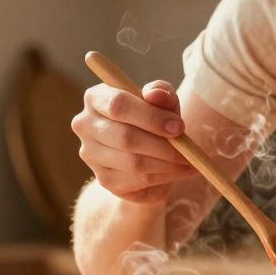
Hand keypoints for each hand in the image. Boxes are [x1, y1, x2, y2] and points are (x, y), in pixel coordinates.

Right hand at [71, 80, 197, 204]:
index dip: (151, 117)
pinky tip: (178, 172)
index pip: (118, 105)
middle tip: (189, 150)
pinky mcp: (103, 179)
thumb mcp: (162, 102)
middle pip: (126, 137)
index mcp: (96, 98)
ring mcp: (91, 154)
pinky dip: (164, 177)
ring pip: (133, 162)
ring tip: (189, 162)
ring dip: (167, 164)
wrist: (147, 154)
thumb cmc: (154, 120)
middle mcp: (85, 125)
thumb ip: (161, 93)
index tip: (179, 127)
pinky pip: (138, 181)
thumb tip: (156, 94)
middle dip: (164, 145)